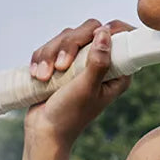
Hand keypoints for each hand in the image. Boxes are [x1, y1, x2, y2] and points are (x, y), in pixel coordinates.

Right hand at [24, 18, 135, 146]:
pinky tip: (38, 75)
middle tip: (61, 66)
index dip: (111, 29)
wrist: (44, 130)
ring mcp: (80, 61)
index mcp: (117, 71)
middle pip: (89, 29)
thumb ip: (98, 62)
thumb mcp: (87, 88)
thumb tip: (105, 32)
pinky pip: (51, 46)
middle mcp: (101, 63)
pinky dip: (41, 58)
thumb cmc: (69, 115)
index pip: (122, 37)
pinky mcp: (61, 61)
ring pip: (66, 36)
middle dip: (68, 45)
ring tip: (44, 76)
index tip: (94, 35)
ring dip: (50, 55)